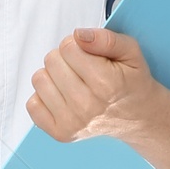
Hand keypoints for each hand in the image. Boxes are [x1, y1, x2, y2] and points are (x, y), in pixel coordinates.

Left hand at [28, 24, 167, 145]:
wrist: (137, 117)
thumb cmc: (131, 82)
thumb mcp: (131, 52)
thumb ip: (106, 39)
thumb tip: (78, 35)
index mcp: (106, 83)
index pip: (68, 46)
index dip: (77, 44)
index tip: (88, 54)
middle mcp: (87, 106)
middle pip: (51, 61)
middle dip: (64, 58)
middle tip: (82, 69)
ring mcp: (72, 122)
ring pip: (39, 79)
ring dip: (53, 76)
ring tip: (72, 82)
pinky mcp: (60, 133)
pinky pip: (32, 104)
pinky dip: (45, 96)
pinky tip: (63, 97)